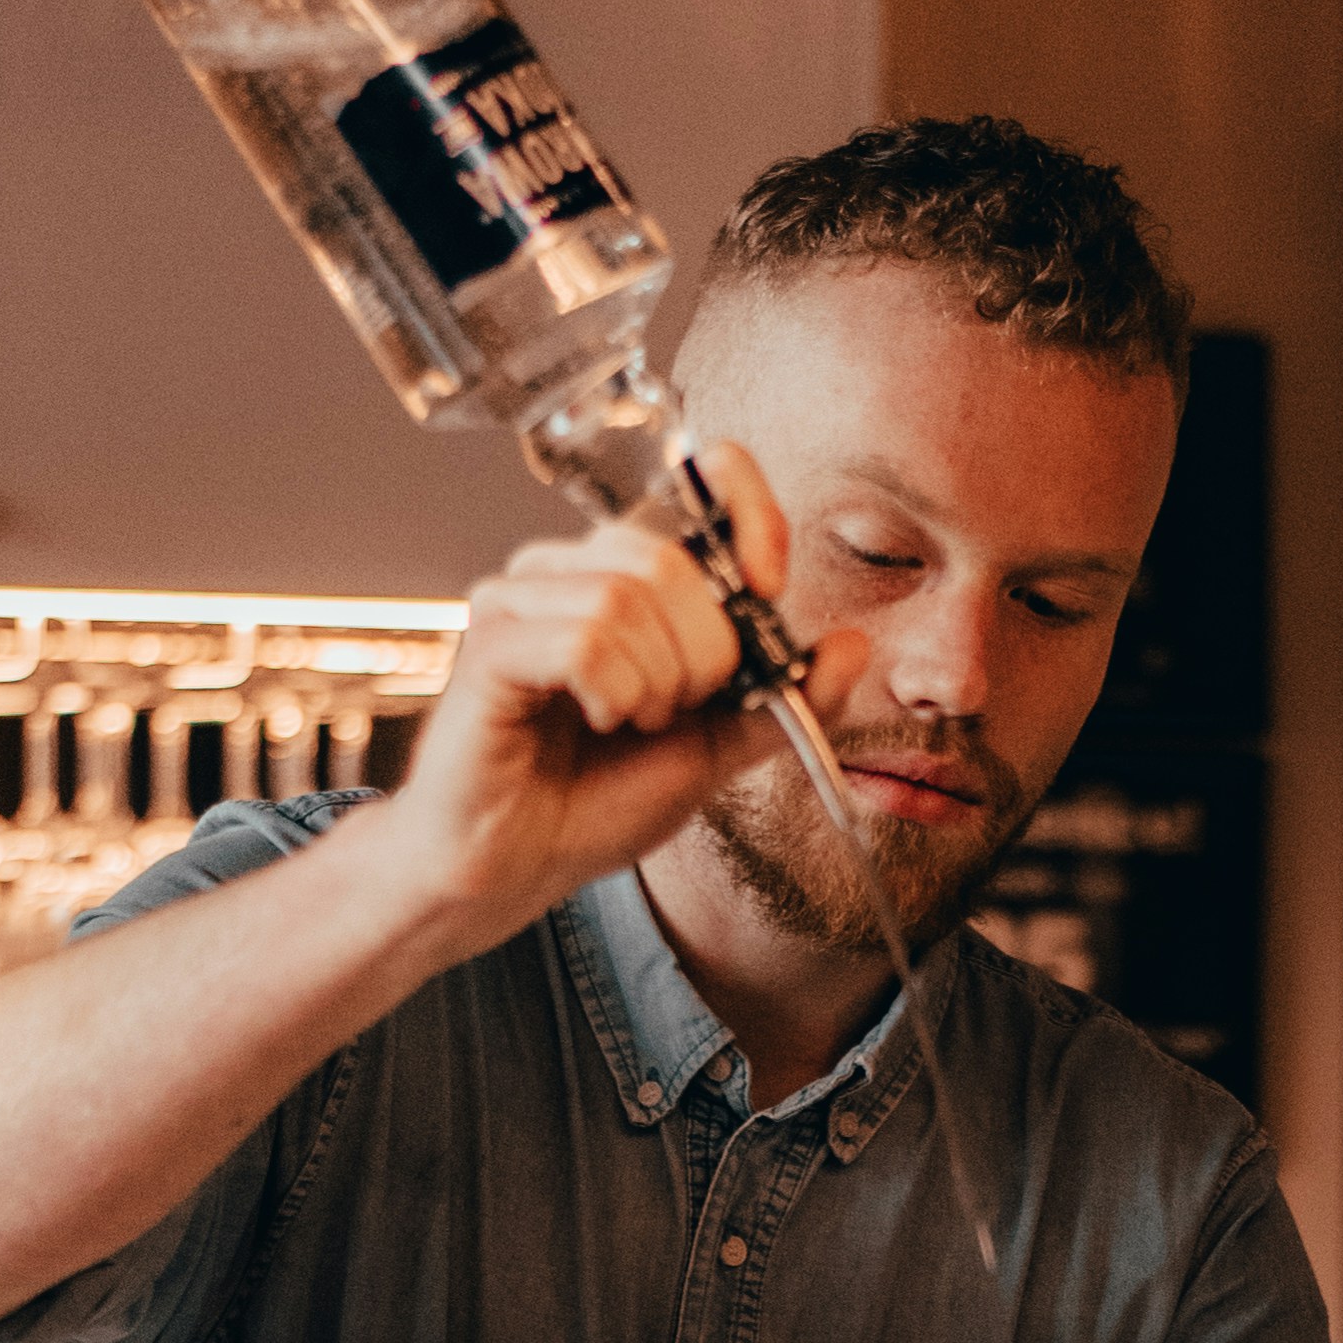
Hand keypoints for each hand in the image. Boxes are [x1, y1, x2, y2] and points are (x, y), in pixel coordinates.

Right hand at [381, 443, 864, 955]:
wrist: (518, 866)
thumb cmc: (595, 801)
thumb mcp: (717, 749)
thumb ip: (783, 698)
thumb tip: (851, 644)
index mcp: (628, 575)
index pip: (703, 476)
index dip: (752, 518)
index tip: (768, 588)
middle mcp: (570, 569)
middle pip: (670, 560)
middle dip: (704, 653)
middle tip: (675, 709)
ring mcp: (521, 598)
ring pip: (625, 599)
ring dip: (654, 684)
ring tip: (628, 723)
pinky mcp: (491, 642)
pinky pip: (584, 642)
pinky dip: (612, 695)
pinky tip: (596, 721)